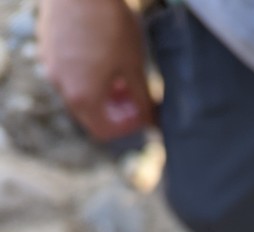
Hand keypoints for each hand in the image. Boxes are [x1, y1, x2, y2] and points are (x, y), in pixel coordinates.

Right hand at [38, 0, 154, 140]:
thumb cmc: (110, 24)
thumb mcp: (133, 66)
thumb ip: (142, 98)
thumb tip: (152, 120)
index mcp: (83, 97)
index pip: (104, 131)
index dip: (126, 128)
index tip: (142, 113)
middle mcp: (62, 86)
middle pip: (90, 115)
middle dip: (114, 112)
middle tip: (134, 97)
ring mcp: (51, 66)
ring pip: (78, 94)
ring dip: (101, 94)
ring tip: (120, 75)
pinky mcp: (47, 48)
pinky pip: (67, 73)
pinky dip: (86, 76)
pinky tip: (102, 57)